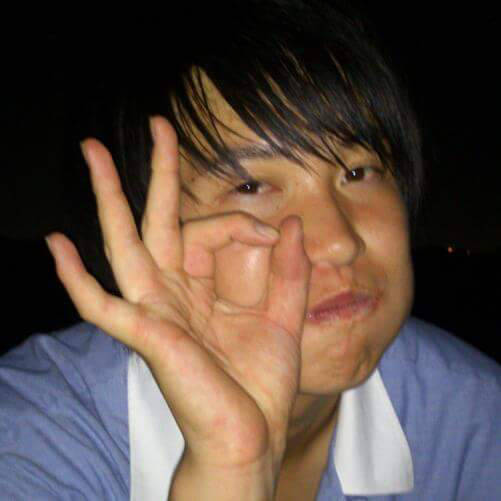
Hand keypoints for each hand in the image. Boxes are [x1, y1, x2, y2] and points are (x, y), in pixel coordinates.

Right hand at [45, 116, 310, 478]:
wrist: (252, 437)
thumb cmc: (260, 385)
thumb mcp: (283, 318)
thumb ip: (288, 272)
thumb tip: (291, 223)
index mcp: (201, 287)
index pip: (210, 231)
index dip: (243, 223)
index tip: (276, 231)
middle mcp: (173, 293)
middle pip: (156, 220)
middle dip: (155, 173)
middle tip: (155, 124)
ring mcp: (155, 311)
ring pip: (123, 244)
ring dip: (108, 199)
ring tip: (92, 152)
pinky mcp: (146, 336)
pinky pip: (101, 305)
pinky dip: (76, 278)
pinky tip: (56, 244)